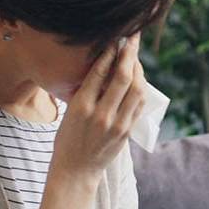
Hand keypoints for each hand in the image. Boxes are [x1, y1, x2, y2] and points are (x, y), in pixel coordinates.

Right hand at [53, 37, 145, 178]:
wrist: (76, 170)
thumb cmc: (68, 139)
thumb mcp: (69, 113)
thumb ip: (86, 92)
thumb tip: (103, 67)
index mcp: (81, 107)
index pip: (99, 72)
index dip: (110, 52)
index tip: (115, 38)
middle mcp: (101, 114)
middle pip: (123, 77)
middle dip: (130, 54)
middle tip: (132, 38)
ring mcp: (118, 124)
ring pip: (137, 89)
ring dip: (138, 69)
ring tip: (134, 56)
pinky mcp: (127, 131)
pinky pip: (139, 104)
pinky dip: (141, 87)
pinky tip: (138, 77)